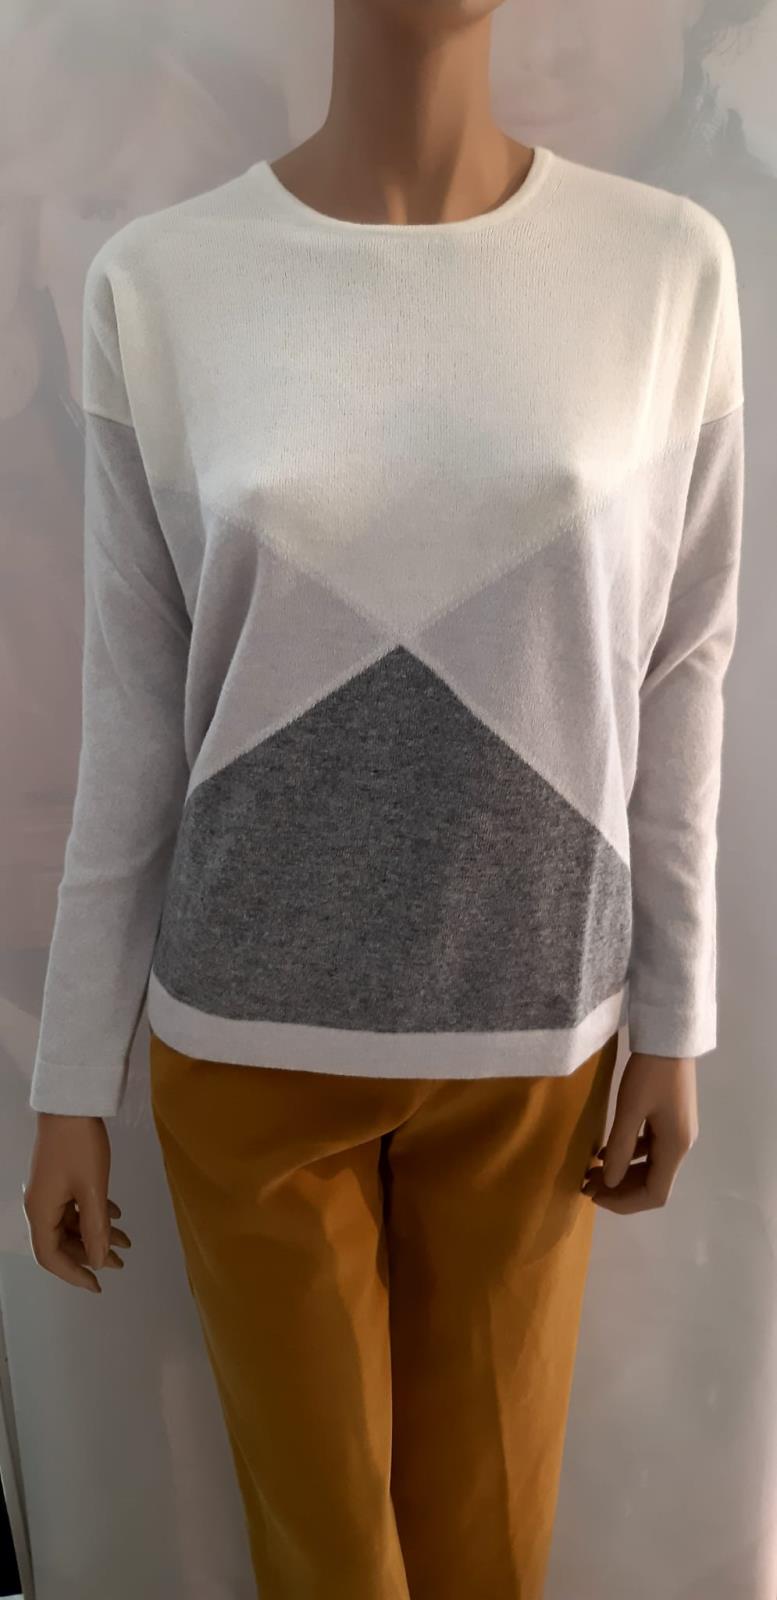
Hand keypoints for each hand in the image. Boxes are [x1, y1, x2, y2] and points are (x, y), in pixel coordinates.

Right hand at [23, 1113, 131, 1291]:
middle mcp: (40, 1206)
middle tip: (121, 1263)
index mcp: (40, 1212)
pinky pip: (75, 1206)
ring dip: (96, 1234)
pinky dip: (94, 1214)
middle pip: (61, 1243)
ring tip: (127, 1241)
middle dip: (91, 1255)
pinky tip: (117, 1214)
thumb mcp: (93, 1190)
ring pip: (71, 1224)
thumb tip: (97, 1262)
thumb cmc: (81, 1146)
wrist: (71, 1103)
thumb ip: (96, 1229)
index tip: (98, 1285)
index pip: (51, 1257)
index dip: (74, 1274)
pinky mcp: (60, 1178)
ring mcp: (50, 1191)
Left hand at [581, 1051, 698, 1212]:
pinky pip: (649, 1148)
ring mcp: (676, 1131)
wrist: (668, 1037)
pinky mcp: (669, 1119)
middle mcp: (680, 1145)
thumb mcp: (629, 1109)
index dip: (625, 1202)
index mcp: (675, 1147)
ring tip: (591, 1171)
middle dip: (620, 1189)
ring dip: (622, 1173)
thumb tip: (608, 1182)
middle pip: (653, 1183)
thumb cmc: (649, 1073)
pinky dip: (629, 1154)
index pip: (655, 1194)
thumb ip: (619, 1148)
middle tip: (586, 1186)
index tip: (594, 1196)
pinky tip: (605, 1151)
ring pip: (650, 1166)